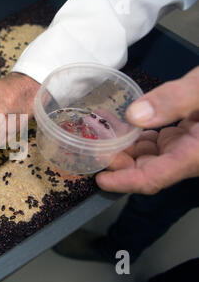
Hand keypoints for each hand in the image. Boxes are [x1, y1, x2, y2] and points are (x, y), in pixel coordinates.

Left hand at [96, 66, 198, 193]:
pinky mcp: (189, 135)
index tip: (99, 179)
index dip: (123, 182)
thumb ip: (176, 99)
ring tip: (101, 135)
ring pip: (151, 156)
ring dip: (126, 150)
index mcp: (195, 154)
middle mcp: (190, 156)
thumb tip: (134, 115)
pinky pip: (159, 143)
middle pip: (147, 169)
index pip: (153, 178)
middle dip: (119, 163)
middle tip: (93, 147)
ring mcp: (189, 146)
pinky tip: (125, 126)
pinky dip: (139, 137)